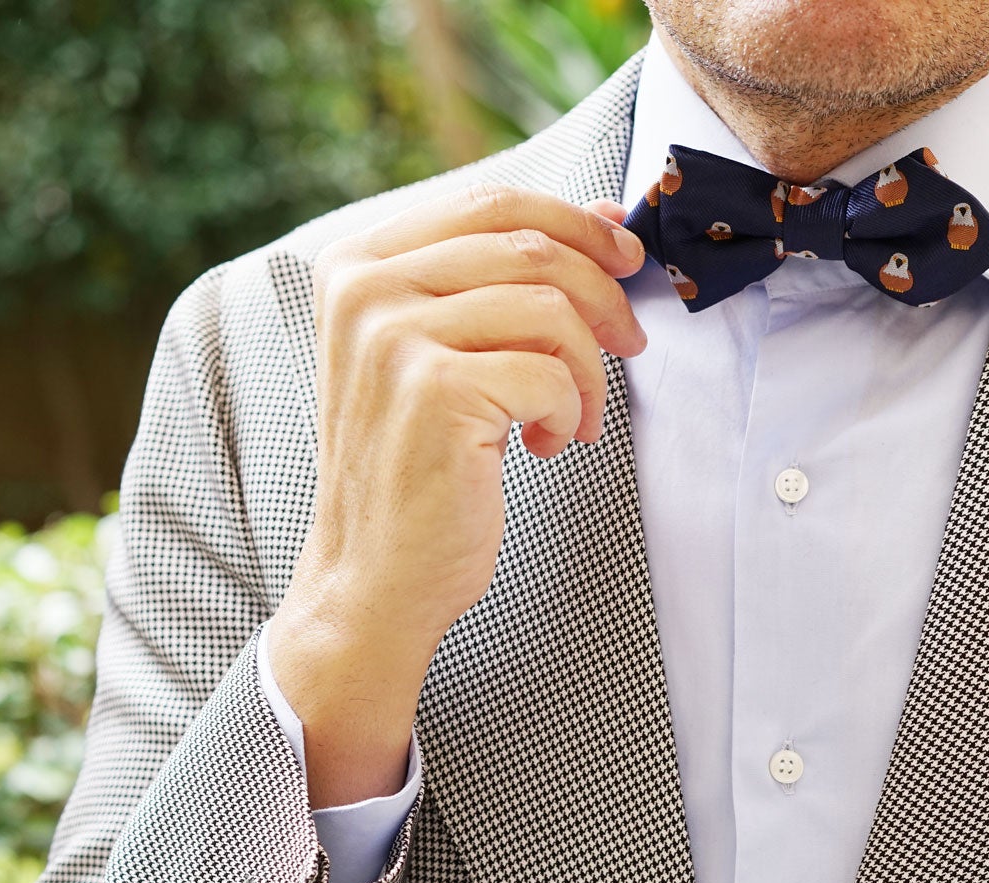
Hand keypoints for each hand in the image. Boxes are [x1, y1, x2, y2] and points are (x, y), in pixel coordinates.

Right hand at [267, 186, 646, 806]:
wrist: (374, 573)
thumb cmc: (419, 464)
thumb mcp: (448, 351)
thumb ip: (505, 280)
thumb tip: (604, 217)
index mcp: (358, 262)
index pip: (493, 203)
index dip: (577, 224)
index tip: (625, 260)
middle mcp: (364, 288)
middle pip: (532, 248)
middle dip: (604, 296)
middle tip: (630, 347)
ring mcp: (392, 336)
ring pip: (551, 309)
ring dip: (590, 369)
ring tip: (574, 417)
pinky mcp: (434, 391)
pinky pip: (551, 372)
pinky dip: (571, 411)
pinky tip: (545, 445)